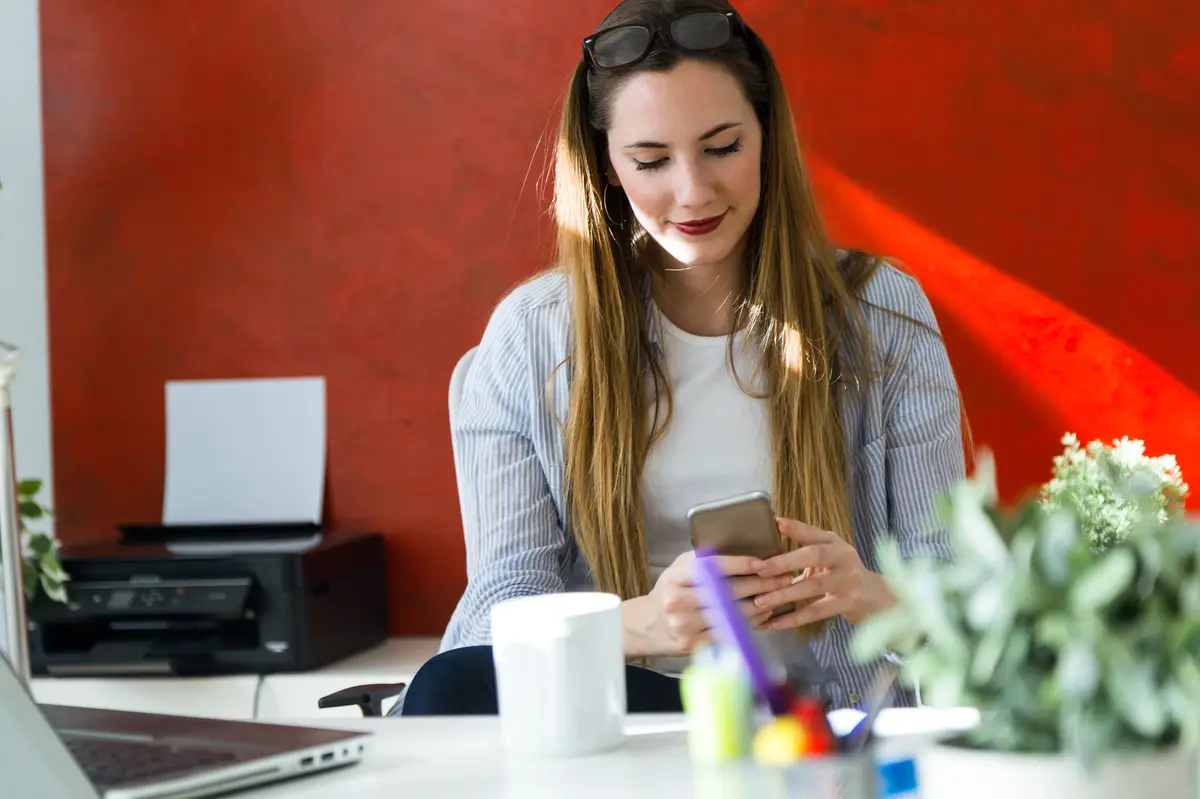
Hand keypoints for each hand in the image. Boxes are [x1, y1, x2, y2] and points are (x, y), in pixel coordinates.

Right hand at [631, 551, 795, 656]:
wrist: (648, 623)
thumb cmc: (672, 590)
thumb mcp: (680, 568)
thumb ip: (705, 561)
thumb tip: (744, 555)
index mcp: (677, 575)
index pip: (713, 567)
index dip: (740, 564)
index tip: (763, 563)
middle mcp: (678, 599)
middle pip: (727, 591)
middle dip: (760, 584)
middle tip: (782, 578)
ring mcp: (684, 624)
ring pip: (732, 614)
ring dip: (760, 606)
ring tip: (777, 596)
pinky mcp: (693, 644)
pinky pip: (728, 633)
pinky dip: (750, 624)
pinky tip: (762, 615)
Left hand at [752, 518, 896, 628]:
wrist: (874, 596)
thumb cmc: (841, 571)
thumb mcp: (829, 552)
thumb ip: (806, 542)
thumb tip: (776, 526)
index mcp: (835, 544)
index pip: (815, 533)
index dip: (797, 528)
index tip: (777, 523)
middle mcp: (843, 558)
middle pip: (815, 557)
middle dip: (786, 562)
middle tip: (761, 569)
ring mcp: (847, 582)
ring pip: (813, 587)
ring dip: (785, 595)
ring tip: (761, 601)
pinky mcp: (846, 604)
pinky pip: (817, 612)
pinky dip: (795, 618)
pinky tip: (775, 623)